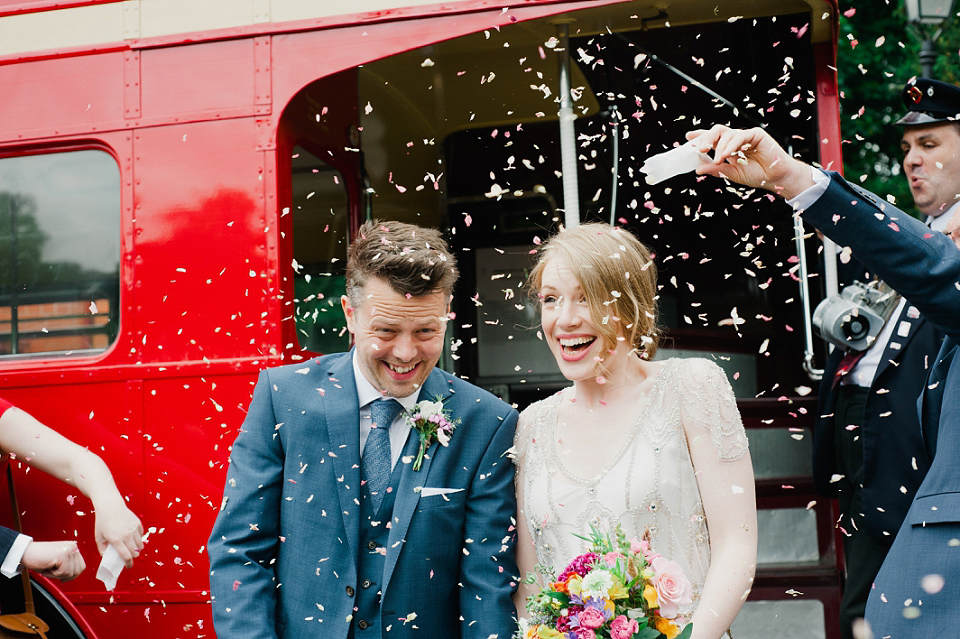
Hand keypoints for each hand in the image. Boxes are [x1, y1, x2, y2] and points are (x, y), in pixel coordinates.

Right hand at [21, 541, 84, 580]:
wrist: (24, 552)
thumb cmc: (38, 558)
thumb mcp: (57, 562)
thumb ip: (68, 564)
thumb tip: (75, 574)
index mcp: (72, 547)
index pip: (81, 566)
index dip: (71, 574)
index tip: (61, 576)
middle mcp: (73, 547)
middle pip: (79, 570)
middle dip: (65, 575)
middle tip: (51, 571)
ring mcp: (69, 550)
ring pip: (71, 573)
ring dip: (57, 575)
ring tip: (48, 567)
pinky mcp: (63, 555)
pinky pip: (63, 573)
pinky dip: (52, 574)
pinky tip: (46, 567)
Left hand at [94, 499, 142, 568]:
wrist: (110, 506)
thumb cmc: (102, 522)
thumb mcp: (98, 537)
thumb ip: (102, 549)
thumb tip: (107, 557)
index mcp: (116, 540)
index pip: (126, 556)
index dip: (128, 564)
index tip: (128, 566)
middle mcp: (127, 535)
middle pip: (136, 552)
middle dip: (133, 557)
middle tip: (129, 556)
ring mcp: (133, 529)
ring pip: (140, 545)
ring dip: (136, 549)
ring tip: (131, 547)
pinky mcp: (138, 523)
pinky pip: (141, 535)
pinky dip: (138, 538)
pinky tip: (131, 536)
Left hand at [685, 125, 814, 198]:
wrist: (775, 178)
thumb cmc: (756, 175)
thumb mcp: (731, 174)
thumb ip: (715, 170)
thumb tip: (697, 169)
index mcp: (728, 148)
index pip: (712, 138)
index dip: (700, 136)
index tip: (688, 137)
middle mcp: (735, 140)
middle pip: (717, 131)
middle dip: (706, 138)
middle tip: (699, 149)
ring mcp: (745, 136)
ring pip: (727, 133)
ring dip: (720, 146)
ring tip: (718, 159)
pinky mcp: (756, 134)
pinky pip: (740, 136)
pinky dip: (732, 144)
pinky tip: (727, 154)